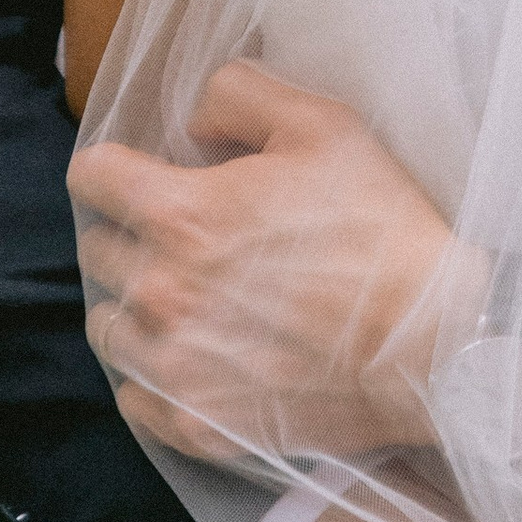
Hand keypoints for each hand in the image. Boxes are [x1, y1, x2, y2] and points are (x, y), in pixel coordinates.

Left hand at [70, 62, 470, 462]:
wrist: (428, 341)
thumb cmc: (380, 226)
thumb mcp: (325, 124)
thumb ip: (240, 96)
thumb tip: (193, 124)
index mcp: (183, 214)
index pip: (92, 176)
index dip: (117, 165)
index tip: (145, 172)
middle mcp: (160, 293)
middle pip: (98, 249)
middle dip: (136, 233)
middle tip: (195, 234)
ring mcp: (173, 368)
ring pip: (109, 326)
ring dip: (139, 305)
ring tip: (197, 297)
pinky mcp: (193, 425)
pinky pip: (135, 395)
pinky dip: (157, 373)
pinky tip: (206, 353)